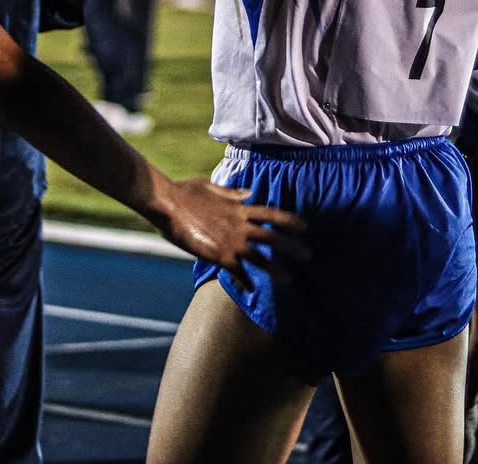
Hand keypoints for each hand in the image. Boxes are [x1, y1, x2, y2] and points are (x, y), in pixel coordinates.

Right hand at [156, 177, 308, 289]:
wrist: (168, 204)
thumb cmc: (186, 192)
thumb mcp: (212, 187)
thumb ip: (232, 193)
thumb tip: (249, 192)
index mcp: (239, 208)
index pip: (271, 213)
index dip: (290, 220)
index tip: (305, 226)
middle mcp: (240, 225)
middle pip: (273, 236)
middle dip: (292, 247)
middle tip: (308, 256)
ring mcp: (231, 241)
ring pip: (261, 257)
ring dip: (276, 269)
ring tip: (289, 280)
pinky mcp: (220, 255)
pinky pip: (238, 272)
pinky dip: (246, 282)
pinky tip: (251, 290)